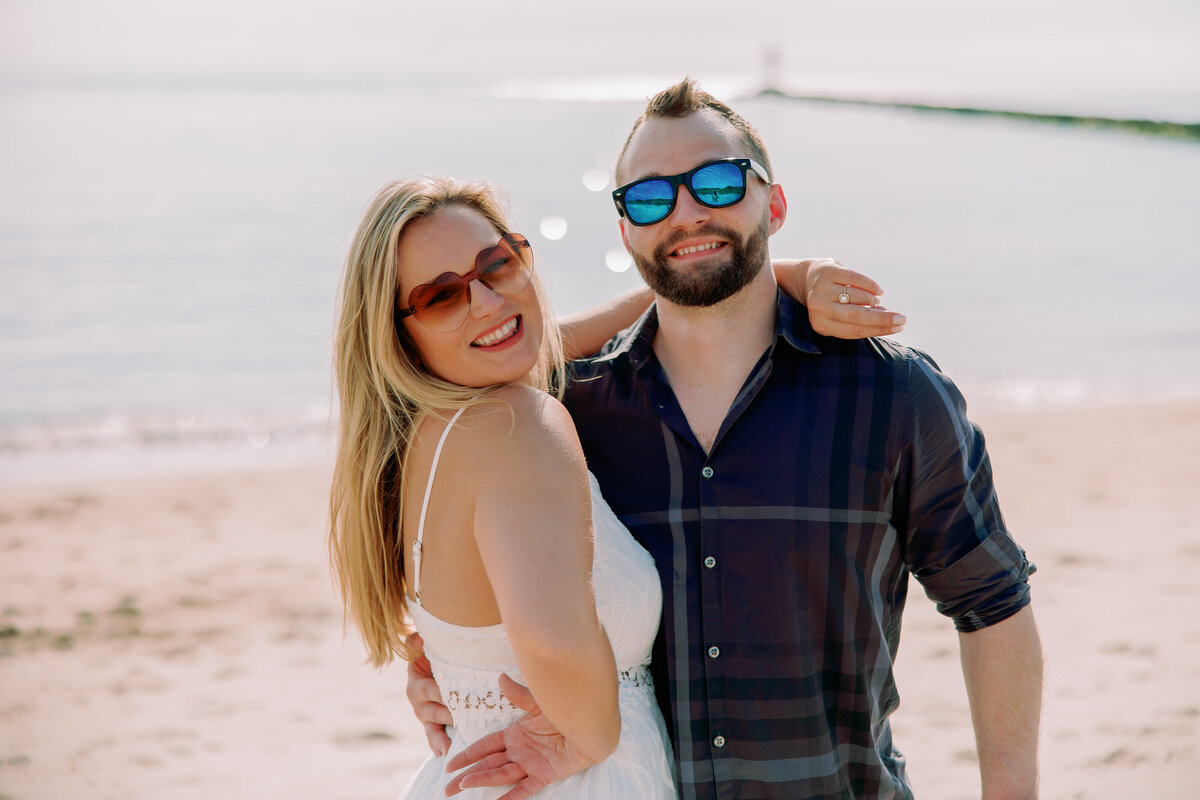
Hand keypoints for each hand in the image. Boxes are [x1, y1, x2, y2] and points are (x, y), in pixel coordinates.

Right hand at [405, 632, 452, 756]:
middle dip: (448, 717)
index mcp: (416, 684)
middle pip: (433, 712)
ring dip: (440, 738)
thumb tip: (417, 638)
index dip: (441, 695)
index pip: (430, 691)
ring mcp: (425, 716)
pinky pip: (433, 738)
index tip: (454, 700)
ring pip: (432, 729)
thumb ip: (417, 641)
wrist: (430, 666)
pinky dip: (437, 746)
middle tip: (461, 722)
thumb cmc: (430, 655)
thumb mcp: (423, 646)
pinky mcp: (432, 725)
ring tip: (449, 748)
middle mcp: (418, 703)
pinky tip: (444, 754)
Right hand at [445, 674, 598, 799]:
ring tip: (463, 786)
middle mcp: (520, 751)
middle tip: (447, 788)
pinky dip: (512, 797)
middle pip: (487, 765)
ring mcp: (532, 763)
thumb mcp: (540, 700)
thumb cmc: (568, 707)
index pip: (485, 747)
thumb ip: (520, 694)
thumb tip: (501, 678)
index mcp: (515, 734)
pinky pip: (527, 788)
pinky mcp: (546, 773)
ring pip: (501, 775)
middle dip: (467, 775)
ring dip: (483, 781)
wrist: (594, 720)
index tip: (449, 764)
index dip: (468, 755)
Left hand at [775, 258, 905, 338]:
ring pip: (859, 297)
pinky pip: (857, 279)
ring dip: (874, 300)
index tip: (899, 327)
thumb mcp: (834, 317)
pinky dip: (871, 285)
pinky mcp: (829, 271)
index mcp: (821, 325)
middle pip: (858, 316)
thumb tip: (888, 322)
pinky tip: (878, 290)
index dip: (879, 330)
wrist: (803, 278)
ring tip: (878, 301)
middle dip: (884, 318)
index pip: (855, 331)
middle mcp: (819, 308)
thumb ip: (856, 322)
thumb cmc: (827, 302)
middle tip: (902, 319)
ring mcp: (823, 289)